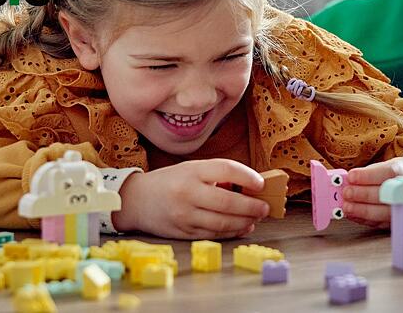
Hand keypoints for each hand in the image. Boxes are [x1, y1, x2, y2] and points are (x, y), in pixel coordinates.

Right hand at [111, 159, 269, 238]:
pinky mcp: (184, 232)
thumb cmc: (170, 182)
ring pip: (223, 222)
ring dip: (245, 221)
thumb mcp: (190, 170)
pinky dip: (232, 231)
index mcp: (191, 171)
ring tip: (256, 218)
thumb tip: (249, 188)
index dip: (247, 176)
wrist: (136, 201)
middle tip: (265, 207)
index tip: (261, 183)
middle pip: (228, 201)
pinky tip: (243, 227)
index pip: (225, 169)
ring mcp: (184, 215)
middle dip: (251, 206)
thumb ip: (216, 175)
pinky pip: (214, 234)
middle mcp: (187, 193)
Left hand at [343, 157, 402, 227]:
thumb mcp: (384, 166)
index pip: (389, 172)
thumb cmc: (392, 177)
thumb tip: (347, 181)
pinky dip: (363, 219)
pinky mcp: (398, 222)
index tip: (351, 176)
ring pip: (383, 212)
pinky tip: (352, 214)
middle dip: (363, 194)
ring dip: (362, 210)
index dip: (369, 175)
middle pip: (386, 193)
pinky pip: (380, 223)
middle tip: (347, 192)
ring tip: (346, 206)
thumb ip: (367, 173)